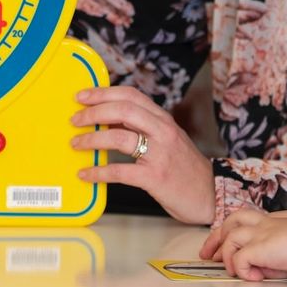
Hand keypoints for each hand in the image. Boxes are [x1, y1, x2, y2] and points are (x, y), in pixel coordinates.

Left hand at [71, 85, 215, 223]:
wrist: (212, 194)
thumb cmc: (184, 167)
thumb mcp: (166, 139)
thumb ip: (142, 127)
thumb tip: (106, 119)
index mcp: (163, 119)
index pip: (131, 95)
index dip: (104, 92)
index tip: (83, 96)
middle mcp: (163, 131)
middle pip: (123, 110)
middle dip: (94, 112)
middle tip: (75, 119)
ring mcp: (160, 153)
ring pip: (119, 136)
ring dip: (92, 139)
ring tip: (76, 144)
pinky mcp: (156, 178)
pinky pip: (120, 171)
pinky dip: (99, 172)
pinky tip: (86, 174)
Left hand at [199, 208, 286, 280]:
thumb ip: (271, 256)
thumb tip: (258, 270)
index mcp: (270, 222)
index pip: (242, 220)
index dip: (228, 231)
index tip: (221, 245)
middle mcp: (262, 224)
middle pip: (229, 222)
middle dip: (214, 237)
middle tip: (207, 253)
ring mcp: (260, 232)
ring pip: (229, 237)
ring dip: (226, 255)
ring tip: (230, 269)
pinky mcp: (260, 246)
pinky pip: (239, 258)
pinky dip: (240, 269)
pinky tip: (252, 276)